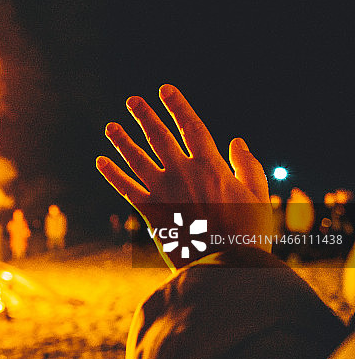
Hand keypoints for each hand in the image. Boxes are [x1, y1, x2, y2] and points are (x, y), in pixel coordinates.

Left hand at [96, 84, 272, 269]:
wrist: (227, 268)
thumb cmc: (248, 234)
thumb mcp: (258, 196)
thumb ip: (248, 166)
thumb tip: (238, 141)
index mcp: (211, 166)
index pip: (191, 126)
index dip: (178, 106)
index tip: (165, 90)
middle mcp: (183, 173)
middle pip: (159, 137)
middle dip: (145, 116)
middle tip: (133, 101)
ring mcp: (163, 191)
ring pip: (136, 158)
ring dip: (122, 140)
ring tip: (110, 126)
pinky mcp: (149, 211)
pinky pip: (125, 188)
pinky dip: (112, 174)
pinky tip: (100, 161)